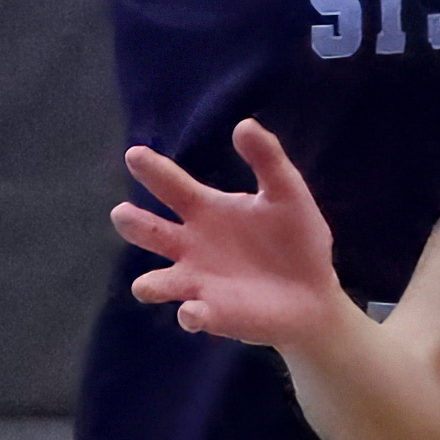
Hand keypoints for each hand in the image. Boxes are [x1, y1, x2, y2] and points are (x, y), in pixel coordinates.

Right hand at [110, 125, 346, 345]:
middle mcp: (191, 245)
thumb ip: (268, 159)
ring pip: (156, 282)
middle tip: (124, 213)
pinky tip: (194, 310)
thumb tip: (244, 124)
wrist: (315, 294)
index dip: (152, 170)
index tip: (135, 154)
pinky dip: (190, 313)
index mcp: (206, 210)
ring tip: (150, 284)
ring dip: (151, 283)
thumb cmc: (296, 241)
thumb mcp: (287, 194)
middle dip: (132, 224)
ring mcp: (197, 281)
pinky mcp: (213, 313)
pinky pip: (191, 315)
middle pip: (148, 232)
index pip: (170, 186)